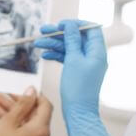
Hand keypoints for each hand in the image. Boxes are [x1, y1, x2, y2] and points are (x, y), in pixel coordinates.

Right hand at [0, 87, 51, 135]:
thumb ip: (22, 104)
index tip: (24, 89)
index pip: (45, 106)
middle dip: (18, 103)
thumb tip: (31, 93)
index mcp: (41, 131)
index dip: (34, 95)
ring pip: (26, 123)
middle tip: (4, 95)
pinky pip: (23, 132)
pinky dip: (13, 123)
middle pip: (34, 114)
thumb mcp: (8, 121)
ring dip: (12, 112)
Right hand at [33, 19, 112, 135]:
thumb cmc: (78, 88)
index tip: (61, 24)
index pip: (90, 29)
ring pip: (69, 48)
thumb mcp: (73, 60)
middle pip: (76, 38)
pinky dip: (56, 55)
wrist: (78, 112)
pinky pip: (66, 58)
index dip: (75, 24)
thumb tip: (70, 26)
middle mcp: (93, 56)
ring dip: (54, 45)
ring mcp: (85, 64)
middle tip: (43, 30)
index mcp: (97, 52)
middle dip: (59, 34)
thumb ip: (72, 41)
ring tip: (38, 44)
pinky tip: (44, 55)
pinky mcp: (77, 71)